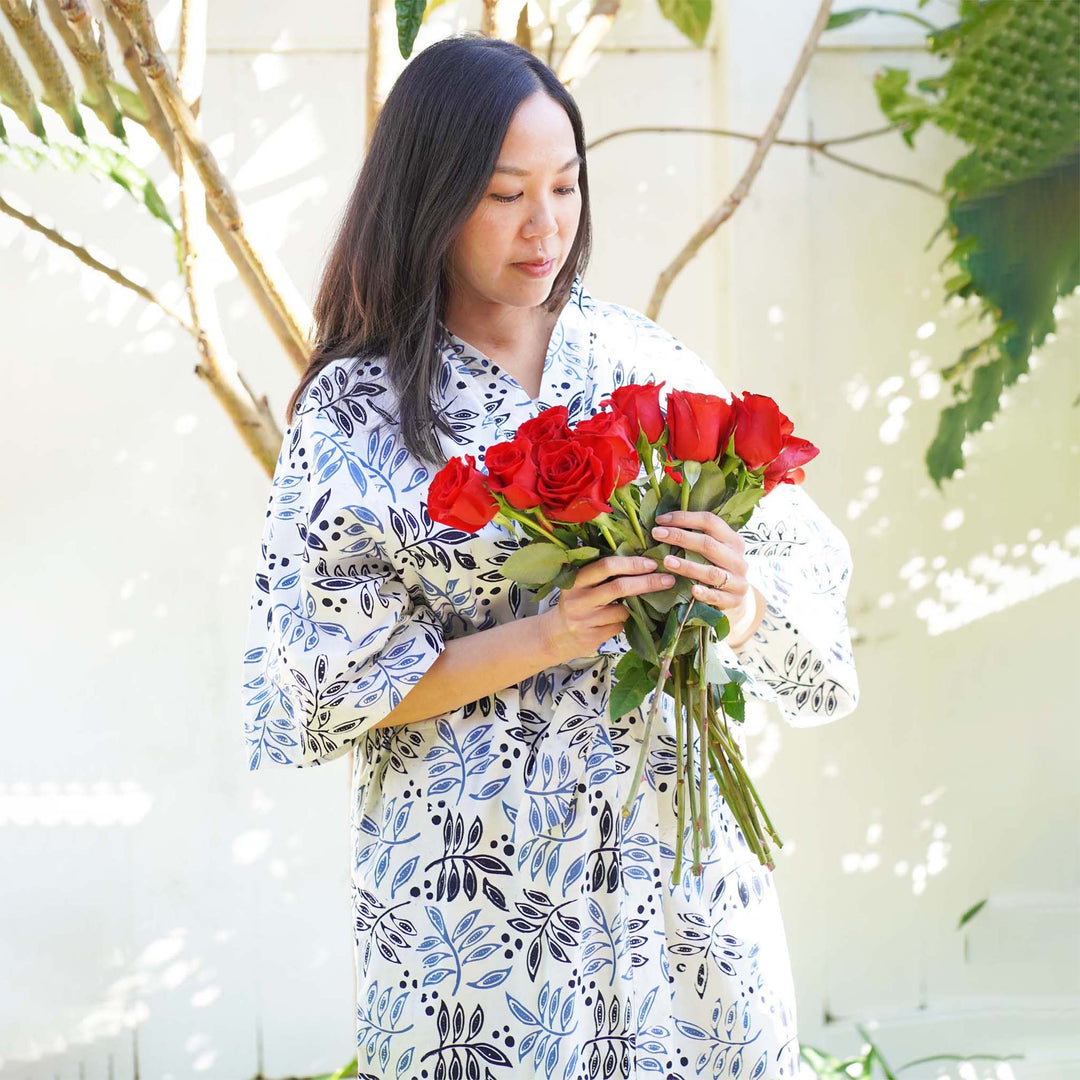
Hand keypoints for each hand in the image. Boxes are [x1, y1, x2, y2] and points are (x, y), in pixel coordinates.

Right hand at [537, 554, 675, 665]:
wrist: (555, 636)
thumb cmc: (575, 604)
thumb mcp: (580, 585)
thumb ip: (601, 575)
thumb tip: (641, 563)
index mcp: (576, 580)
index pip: (606, 566)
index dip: (631, 564)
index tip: (652, 563)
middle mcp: (579, 599)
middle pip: (619, 587)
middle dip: (647, 583)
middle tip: (668, 580)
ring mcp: (585, 620)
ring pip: (623, 610)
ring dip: (634, 608)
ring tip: (631, 605)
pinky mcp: (593, 638)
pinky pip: (620, 626)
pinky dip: (624, 622)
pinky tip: (614, 621)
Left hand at [650, 510, 761, 643]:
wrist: (736, 600)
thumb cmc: (716, 569)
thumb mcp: (714, 551)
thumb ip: (697, 537)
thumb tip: (663, 523)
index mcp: (733, 541)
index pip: (710, 521)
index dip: (684, 518)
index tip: (660, 520)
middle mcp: (737, 559)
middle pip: (708, 544)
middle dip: (680, 537)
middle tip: (657, 534)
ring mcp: (738, 581)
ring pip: (712, 572)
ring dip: (688, 566)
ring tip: (667, 561)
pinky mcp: (734, 600)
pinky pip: (718, 596)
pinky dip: (705, 593)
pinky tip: (692, 590)